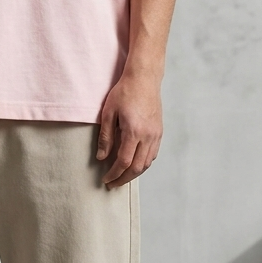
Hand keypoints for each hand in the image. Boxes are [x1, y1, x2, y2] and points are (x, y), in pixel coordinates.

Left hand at [96, 72, 162, 188]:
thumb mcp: (108, 113)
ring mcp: (156, 134)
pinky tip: (134, 164)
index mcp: (134, 131)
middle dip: (124, 179)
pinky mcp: (159, 132)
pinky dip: (143, 163)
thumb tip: (102, 157)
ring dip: (134, 173)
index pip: (124, 161)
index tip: (106, 179)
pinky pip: (153, 154)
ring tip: (122, 177)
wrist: (144, 78)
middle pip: (137, 167)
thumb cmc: (125, 92)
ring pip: (147, 163)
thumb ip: (106, 137)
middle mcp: (148, 136)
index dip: (114, 174)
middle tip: (113, 184)